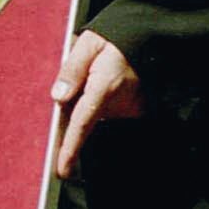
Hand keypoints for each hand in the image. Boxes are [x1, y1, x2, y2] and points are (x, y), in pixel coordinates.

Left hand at [51, 30, 145, 178]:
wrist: (150, 38)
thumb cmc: (116, 39)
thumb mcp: (89, 44)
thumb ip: (72, 69)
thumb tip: (57, 97)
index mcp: (104, 87)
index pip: (82, 124)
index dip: (71, 149)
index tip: (62, 169)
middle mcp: (120, 103)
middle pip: (85, 122)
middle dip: (70, 129)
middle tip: (62, 141)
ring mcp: (131, 108)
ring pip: (96, 118)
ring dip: (83, 112)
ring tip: (83, 97)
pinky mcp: (138, 109)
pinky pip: (109, 115)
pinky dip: (97, 110)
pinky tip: (95, 93)